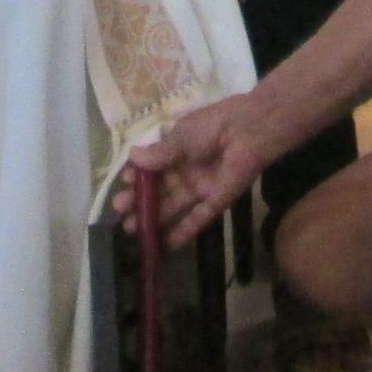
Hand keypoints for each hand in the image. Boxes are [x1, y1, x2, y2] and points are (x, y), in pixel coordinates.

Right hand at [121, 94, 271, 248]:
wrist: (249, 131)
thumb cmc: (213, 126)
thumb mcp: (181, 136)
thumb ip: (160, 153)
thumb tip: (132, 158)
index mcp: (178, 149)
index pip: (152, 167)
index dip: (138, 177)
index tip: (124, 183)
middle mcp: (187, 170)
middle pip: (160, 190)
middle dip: (140, 201)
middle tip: (121, 211)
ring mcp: (201, 187)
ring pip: (174, 207)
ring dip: (155, 219)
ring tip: (133, 230)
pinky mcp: (216, 202)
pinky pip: (198, 219)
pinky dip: (183, 232)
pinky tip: (165, 244)